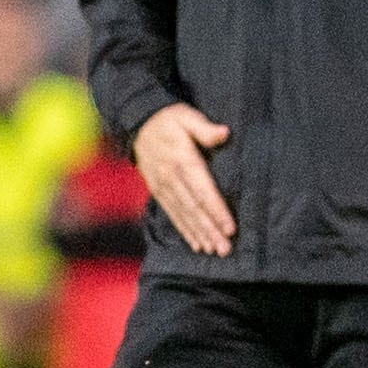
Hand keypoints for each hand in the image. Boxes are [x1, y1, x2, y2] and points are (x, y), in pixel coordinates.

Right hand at [133, 103, 235, 256]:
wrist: (138, 123)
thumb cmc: (169, 119)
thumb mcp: (187, 117)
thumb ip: (205, 128)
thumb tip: (224, 133)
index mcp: (182, 160)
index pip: (202, 190)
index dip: (216, 210)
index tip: (230, 227)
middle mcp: (171, 177)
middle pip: (194, 208)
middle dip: (210, 230)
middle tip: (225, 249)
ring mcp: (163, 186)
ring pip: (183, 215)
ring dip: (199, 234)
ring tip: (213, 250)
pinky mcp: (157, 190)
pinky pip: (172, 214)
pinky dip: (184, 230)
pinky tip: (196, 244)